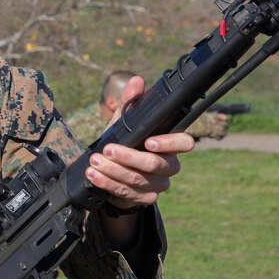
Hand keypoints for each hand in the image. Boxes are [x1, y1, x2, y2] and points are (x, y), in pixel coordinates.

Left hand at [87, 75, 194, 209]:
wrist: (114, 172)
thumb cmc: (125, 142)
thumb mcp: (124, 122)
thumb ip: (131, 102)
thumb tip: (136, 81)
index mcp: (171, 144)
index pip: (184, 143)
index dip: (169, 143)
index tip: (148, 141)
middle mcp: (169, 165)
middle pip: (154, 164)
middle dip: (127, 156)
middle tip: (107, 150)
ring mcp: (159, 184)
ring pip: (138, 179)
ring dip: (113, 171)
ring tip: (94, 162)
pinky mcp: (146, 198)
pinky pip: (128, 192)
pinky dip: (108, 184)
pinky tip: (94, 176)